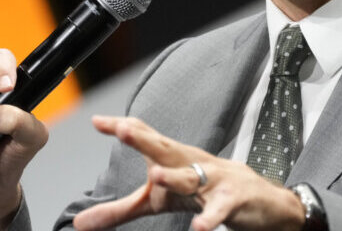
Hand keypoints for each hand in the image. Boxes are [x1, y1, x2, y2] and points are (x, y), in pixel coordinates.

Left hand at [73, 116, 304, 230]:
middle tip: (123, 129)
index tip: (97, 121)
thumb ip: (120, 210)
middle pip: (165, 147)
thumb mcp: (160, 202)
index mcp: (173, 157)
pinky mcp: (233, 200)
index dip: (123, 128)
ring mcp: (214, 179)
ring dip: (174, 176)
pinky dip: (209, 218)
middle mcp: (191, 162)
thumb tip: (79, 223)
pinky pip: (219, 209)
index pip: (146, 137)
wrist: (262, 201)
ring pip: (192, 176)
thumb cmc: (205, 192)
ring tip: (154, 175)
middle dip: (144, 138)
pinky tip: (198, 227)